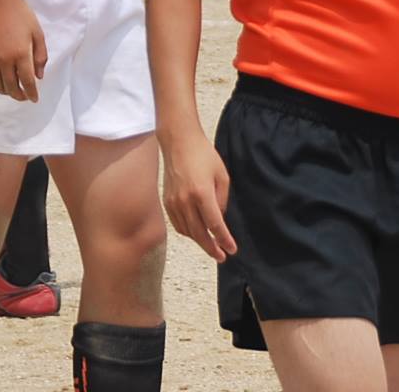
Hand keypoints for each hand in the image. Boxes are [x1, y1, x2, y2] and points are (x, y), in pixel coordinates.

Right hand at [0, 0, 45, 101]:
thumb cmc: (22, 16)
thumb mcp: (38, 34)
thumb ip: (40, 56)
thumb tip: (39, 76)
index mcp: (21, 54)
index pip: (27, 81)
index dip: (31, 93)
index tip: (34, 99)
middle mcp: (4, 59)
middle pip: (11, 87)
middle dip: (19, 95)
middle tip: (25, 96)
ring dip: (6, 91)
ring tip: (13, 89)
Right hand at [161, 132, 236, 261]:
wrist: (179, 143)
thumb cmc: (204, 155)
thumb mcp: (222, 175)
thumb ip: (222, 199)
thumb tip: (219, 218)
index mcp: (202, 193)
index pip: (215, 225)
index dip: (224, 240)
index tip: (231, 249)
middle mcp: (185, 201)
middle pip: (200, 234)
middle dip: (212, 248)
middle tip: (222, 257)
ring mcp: (174, 203)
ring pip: (188, 232)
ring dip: (200, 241)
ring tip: (211, 245)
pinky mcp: (167, 202)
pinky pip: (178, 224)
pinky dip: (188, 232)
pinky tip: (196, 233)